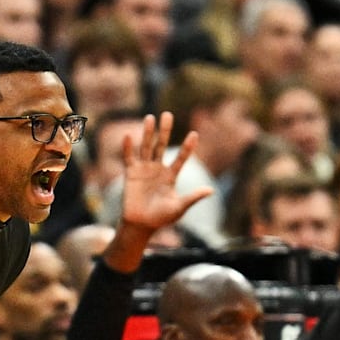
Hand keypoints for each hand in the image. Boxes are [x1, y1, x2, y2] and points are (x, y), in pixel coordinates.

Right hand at [119, 112, 212, 231]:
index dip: (188, 147)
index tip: (194, 134)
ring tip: (150, 117)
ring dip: (147, 133)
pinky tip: (128, 136)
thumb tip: (211, 190)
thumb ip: (193, 198)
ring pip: (146, 147)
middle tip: (168, 114)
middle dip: (164, 131)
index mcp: (171, 176)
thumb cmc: (161, 218)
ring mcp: (143, 170)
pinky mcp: (131, 174)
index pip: (181, 158)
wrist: (140, 225)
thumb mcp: (179, 208)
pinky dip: (128, 148)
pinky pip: (129, 158)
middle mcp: (157, 169)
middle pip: (162, 146)